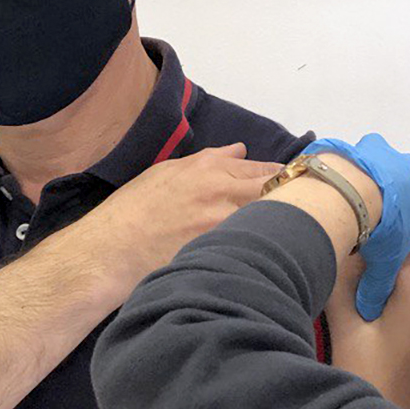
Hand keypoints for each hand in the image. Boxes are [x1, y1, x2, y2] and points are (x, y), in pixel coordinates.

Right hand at [90, 143, 281, 282]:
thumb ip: (209, 160)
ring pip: (269, 221)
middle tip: (298, 210)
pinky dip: (262, 250)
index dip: (284, 179)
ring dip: (278, 227)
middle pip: (276, 192)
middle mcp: (220, 192)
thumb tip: (239, 152)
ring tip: (284, 236)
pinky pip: (252, 248)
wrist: (111, 250)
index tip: (295, 186)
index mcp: (208, 168)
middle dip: (290, 200)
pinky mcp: (219, 253)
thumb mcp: (167, 172)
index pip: (264, 169)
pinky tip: (264, 257)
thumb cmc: (134, 210)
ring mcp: (222, 225)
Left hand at [303, 134, 409, 320]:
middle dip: (404, 215)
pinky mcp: (375, 145)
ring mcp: (401, 159)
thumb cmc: (381, 230)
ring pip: (397, 178)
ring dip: (384, 190)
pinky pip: (372, 158)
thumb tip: (368, 311)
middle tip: (381, 231)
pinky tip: (346, 185)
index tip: (403, 250)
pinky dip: (363, 170)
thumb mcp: (383, 264)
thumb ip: (379, 288)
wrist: (351, 192)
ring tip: (360, 207)